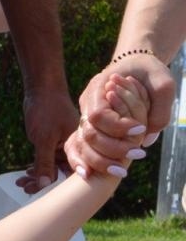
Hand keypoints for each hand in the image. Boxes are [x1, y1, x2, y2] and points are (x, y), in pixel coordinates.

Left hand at [16, 85, 79, 193]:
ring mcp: (64, 144)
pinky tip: (25, 174)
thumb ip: (44, 162)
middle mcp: (75, 147)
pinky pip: (48, 159)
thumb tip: (45, 185)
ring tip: (20, 183)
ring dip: (37, 176)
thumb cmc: (46, 109)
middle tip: (25, 189)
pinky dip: (37, 166)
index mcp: (80, 146)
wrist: (42, 88)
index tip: (38, 195)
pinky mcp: (54, 141)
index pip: (72, 173)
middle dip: (43, 182)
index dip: (56, 186)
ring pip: (53, 167)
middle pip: (61, 172)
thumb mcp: (43, 138)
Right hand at [65, 55, 169, 181]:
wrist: (136, 65)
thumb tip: (147, 140)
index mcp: (98, 87)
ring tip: (121, 171)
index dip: (117, 126)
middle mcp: (86, 104)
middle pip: (89, 133)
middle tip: (138, 155)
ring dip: (99, 160)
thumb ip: (159, 110)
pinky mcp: (87, 126)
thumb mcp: (163, 84)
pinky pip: (77, 147)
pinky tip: (88, 175)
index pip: (99, 115)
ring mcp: (84, 116)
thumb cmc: (150, 72)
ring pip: (81, 143)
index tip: (140, 129)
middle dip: (111, 148)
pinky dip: (81, 162)